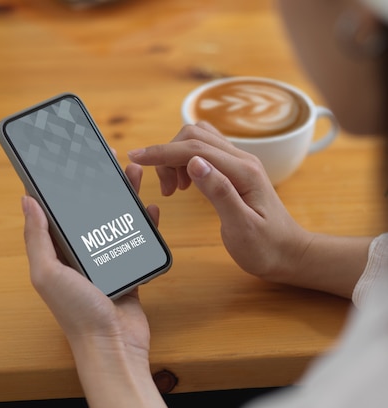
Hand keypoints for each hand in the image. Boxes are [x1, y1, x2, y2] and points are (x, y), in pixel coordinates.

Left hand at [22, 163, 157, 359]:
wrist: (113, 345)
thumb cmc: (77, 313)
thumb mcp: (47, 272)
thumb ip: (37, 237)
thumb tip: (26, 201)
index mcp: (56, 254)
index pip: (56, 212)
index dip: (60, 186)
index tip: (68, 161)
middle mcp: (79, 256)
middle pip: (89, 211)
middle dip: (97, 185)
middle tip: (106, 160)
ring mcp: (105, 263)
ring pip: (115, 222)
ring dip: (123, 197)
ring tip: (132, 173)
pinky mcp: (128, 271)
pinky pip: (136, 242)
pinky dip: (143, 224)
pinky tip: (150, 208)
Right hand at [128, 122, 310, 284]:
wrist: (288, 254)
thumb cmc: (266, 247)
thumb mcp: (241, 227)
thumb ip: (219, 192)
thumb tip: (194, 163)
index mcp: (243, 171)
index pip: (194, 149)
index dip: (162, 152)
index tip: (136, 158)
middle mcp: (242, 160)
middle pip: (194, 136)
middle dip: (168, 155)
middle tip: (165, 190)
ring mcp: (239, 164)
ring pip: (199, 140)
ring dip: (177, 157)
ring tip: (174, 189)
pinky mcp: (235, 172)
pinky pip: (206, 153)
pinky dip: (187, 162)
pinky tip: (186, 184)